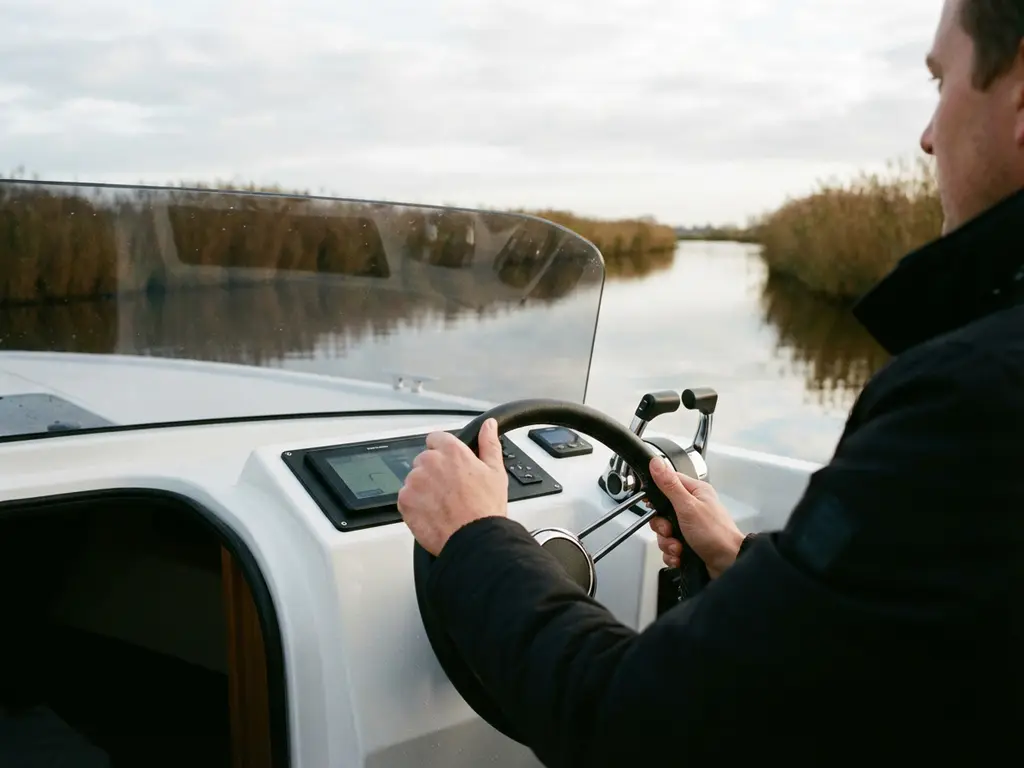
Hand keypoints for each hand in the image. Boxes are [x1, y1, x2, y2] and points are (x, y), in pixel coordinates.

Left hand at [397, 418, 508, 555]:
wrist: (474, 539)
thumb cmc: (485, 508)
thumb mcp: (495, 471)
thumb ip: (488, 443)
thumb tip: (488, 425)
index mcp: (451, 451)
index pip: (436, 439)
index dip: (443, 452)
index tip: (450, 465)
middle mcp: (429, 462)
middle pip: (424, 460)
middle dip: (434, 472)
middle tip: (450, 490)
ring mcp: (414, 481)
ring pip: (414, 479)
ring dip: (423, 488)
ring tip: (443, 504)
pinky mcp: (404, 500)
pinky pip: (406, 497)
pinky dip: (415, 504)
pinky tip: (433, 513)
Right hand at [647, 457, 744, 578]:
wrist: (730, 564)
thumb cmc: (716, 534)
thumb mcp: (688, 506)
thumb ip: (670, 485)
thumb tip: (656, 463)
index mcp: (695, 492)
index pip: (668, 482)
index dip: (656, 494)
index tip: (651, 504)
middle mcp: (693, 507)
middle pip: (662, 511)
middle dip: (662, 526)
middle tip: (670, 530)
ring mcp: (691, 526)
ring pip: (664, 531)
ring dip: (667, 543)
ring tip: (678, 547)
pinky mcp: (689, 542)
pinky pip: (670, 545)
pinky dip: (672, 553)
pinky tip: (680, 555)